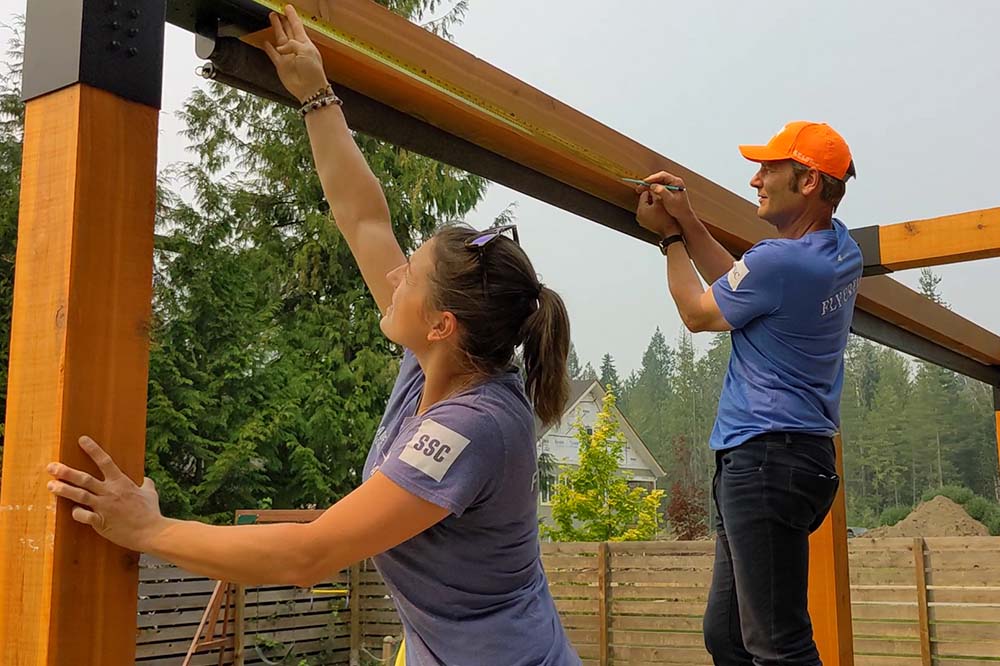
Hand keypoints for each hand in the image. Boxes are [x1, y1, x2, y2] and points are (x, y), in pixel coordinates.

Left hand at [47, 436, 164, 551]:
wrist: (151, 531)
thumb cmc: (151, 512)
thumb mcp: (150, 493)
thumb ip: (146, 484)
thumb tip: (145, 480)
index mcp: (121, 483)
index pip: (105, 462)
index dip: (93, 450)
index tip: (81, 440)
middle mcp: (110, 492)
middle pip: (85, 479)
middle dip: (66, 472)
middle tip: (52, 467)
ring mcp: (104, 507)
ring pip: (80, 495)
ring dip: (64, 490)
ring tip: (51, 485)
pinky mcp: (101, 522)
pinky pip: (84, 516)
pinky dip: (76, 513)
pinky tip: (72, 511)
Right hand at [263, 3, 331, 102]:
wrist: (310, 90)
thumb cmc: (313, 72)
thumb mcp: (306, 51)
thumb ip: (292, 44)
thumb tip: (280, 47)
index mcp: (305, 43)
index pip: (297, 25)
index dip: (292, 16)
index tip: (288, 7)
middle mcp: (296, 48)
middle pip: (288, 30)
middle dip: (283, 20)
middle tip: (277, 12)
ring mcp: (288, 56)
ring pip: (280, 39)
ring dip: (276, 28)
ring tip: (272, 19)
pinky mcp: (281, 65)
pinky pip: (273, 54)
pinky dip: (269, 48)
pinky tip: (266, 43)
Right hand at [635, 171, 694, 222]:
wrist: (684, 216)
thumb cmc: (679, 208)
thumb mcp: (670, 200)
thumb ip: (662, 191)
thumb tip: (653, 185)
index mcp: (676, 182)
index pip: (662, 175)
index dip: (652, 178)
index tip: (644, 182)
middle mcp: (674, 182)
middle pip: (659, 178)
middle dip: (649, 181)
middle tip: (640, 186)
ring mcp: (671, 186)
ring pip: (658, 182)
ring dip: (649, 185)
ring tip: (641, 189)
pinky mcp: (669, 190)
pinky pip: (659, 186)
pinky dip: (652, 188)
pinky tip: (647, 191)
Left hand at [635, 189, 681, 238]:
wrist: (670, 232)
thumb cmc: (666, 217)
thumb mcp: (660, 201)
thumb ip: (654, 193)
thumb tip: (651, 188)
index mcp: (641, 209)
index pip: (643, 195)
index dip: (650, 191)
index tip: (656, 190)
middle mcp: (639, 215)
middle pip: (643, 201)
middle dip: (651, 199)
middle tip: (659, 197)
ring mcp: (641, 221)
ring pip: (646, 207)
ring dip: (651, 205)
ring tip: (660, 204)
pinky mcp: (645, 224)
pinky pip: (647, 214)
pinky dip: (652, 211)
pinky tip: (659, 210)